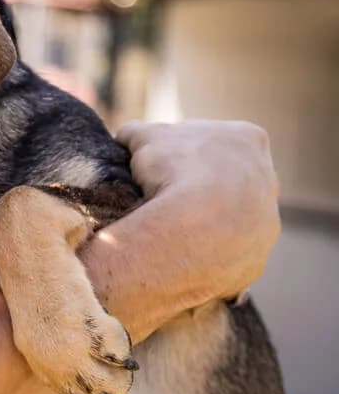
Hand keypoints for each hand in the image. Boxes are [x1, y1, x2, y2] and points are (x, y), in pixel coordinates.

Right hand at [115, 120, 280, 305]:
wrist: (196, 227)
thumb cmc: (175, 170)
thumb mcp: (144, 137)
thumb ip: (138, 133)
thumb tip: (127, 138)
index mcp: (247, 139)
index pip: (212, 140)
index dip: (183, 150)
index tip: (162, 163)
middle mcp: (267, 178)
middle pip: (228, 179)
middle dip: (201, 186)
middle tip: (165, 197)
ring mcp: (267, 221)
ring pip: (233, 220)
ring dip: (207, 223)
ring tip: (170, 230)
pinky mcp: (256, 260)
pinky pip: (227, 256)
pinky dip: (206, 254)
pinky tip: (181, 253)